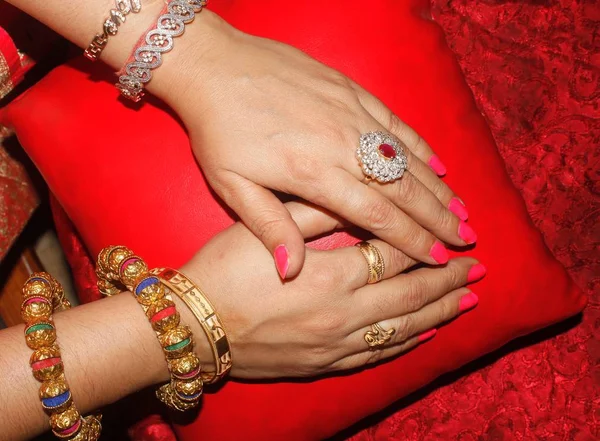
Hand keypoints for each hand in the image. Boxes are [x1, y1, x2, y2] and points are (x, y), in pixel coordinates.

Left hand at [161, 11, 475, 279]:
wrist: (214, 66)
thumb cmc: (219, 130)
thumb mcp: (231, 185)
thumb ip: (268, 227)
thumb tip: (292, 272)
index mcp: (313, 174)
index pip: (376, 215)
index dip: (412, 239)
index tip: (440, 257)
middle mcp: (341, 145)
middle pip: (402, 189)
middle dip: (438, 218)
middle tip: (467, 239)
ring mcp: (350, 114)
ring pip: (406, 158)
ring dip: (438, 188)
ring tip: (463, 210)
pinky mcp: (351, 91)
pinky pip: (395, 124)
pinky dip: (420, 146)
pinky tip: (439, 164)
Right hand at [180, 201, 483, 378]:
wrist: (191, 328)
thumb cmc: (221, 273)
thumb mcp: (262, 229)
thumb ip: (312, 213)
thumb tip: (355, 198)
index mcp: (331, 274)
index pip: (393, 254)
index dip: (425, 243)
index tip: (450, 236)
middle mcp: (343, 312)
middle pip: (410, 293)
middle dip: (446, 280)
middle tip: (477, 269)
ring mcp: (337, 343)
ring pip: (402, 327)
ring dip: (438, 312)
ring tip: (467, 301)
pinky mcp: (325, 363)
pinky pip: (378, 355)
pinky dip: (407, 343)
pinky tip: (426, 334)